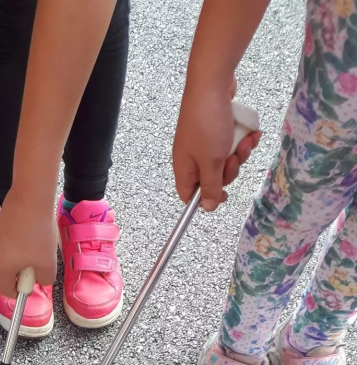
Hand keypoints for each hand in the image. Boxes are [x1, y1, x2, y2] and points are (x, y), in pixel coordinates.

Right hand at [0, 186, 56, 298]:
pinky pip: (10, 239)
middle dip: (24, 269)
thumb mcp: (48, 262)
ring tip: (38, 241)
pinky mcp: (1, 223)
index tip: (28, 287)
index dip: (17, 293)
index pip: (5, 290)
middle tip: (39, 259)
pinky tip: (33, 228)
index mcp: (4, 266)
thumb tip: (41, 281)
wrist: (31, 196)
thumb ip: (45, 279)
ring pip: (10, 253)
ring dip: (23, 253)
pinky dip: (21, 239)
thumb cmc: (39, 232)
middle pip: (9, 270)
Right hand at [173, 79, 260, 211]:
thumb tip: (207, 208)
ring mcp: (204, 142)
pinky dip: (242, 140)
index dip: (205, 198)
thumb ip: (210, 186)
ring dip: (240, 154)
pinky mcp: (216, 129)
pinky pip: (230, 144)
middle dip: (229, 171)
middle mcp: (192, 157)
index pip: (189, 194)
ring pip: (225, 161)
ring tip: (246, 140)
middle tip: (233, 158)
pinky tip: (252, 133)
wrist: (211, 82)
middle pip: (212, 178)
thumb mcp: (211, 161)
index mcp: (185, 167)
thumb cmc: (207, 123)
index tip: (223, 194)